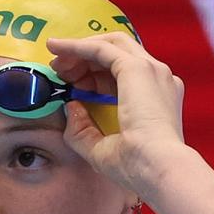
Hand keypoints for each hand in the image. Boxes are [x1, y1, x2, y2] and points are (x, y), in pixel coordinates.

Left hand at [46, 33, 186, 202]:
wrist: (158, 168)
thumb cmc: (138, 167)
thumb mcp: (102, 149)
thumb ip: (83, 130)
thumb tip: (71, 107)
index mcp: (158, 96)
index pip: (124, 73)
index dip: (93, 74)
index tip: (71, 85)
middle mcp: (158, 78)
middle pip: (117, 53)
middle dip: (84, 58)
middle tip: (59, 69)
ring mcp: (151, 70)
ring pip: (110, 45)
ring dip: (79, 50)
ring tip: (55, 61)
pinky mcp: (136, 68)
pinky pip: (101, 48)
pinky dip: (77, 46)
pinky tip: (57, 48)